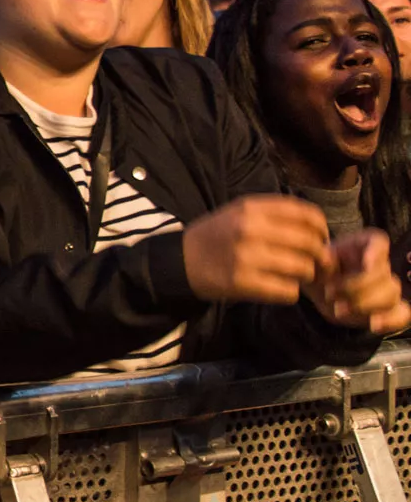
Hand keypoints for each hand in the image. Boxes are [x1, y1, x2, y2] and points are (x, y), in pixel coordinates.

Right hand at [182, 195, 329, 304]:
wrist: (179, 261)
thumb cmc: (216, 236)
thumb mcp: (240, 212)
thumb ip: (275, 214)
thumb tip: (318, 233)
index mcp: (252, 208)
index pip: (307, 215)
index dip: (322, 229)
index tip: (321, 239)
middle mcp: (250, 229)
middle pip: (310, 244)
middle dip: (320, 257)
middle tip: (317, 265)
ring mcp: (246, 257)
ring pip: (302, 269)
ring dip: (305, 276)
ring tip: (295, 277)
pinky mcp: (242, 283)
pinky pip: (287, 291)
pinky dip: (289, 292)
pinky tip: (278, 287)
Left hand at [306, 228, 410, 331]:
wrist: (318, 288)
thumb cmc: (318, 268)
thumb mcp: (314, 260)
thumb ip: (321, 259)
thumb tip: (328, 260)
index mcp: (363, 245)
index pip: (378, 242)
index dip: (376, 254)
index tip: (366, 265)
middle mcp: (379, 264)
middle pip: (384, 275)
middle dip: (356, 288)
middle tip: (329, 293)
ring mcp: (385, 286)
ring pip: (391, 295)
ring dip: (365, 305)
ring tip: (339, 310)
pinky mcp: (386, 308)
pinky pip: (402, 314)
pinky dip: (391, 321)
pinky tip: (374, 325)